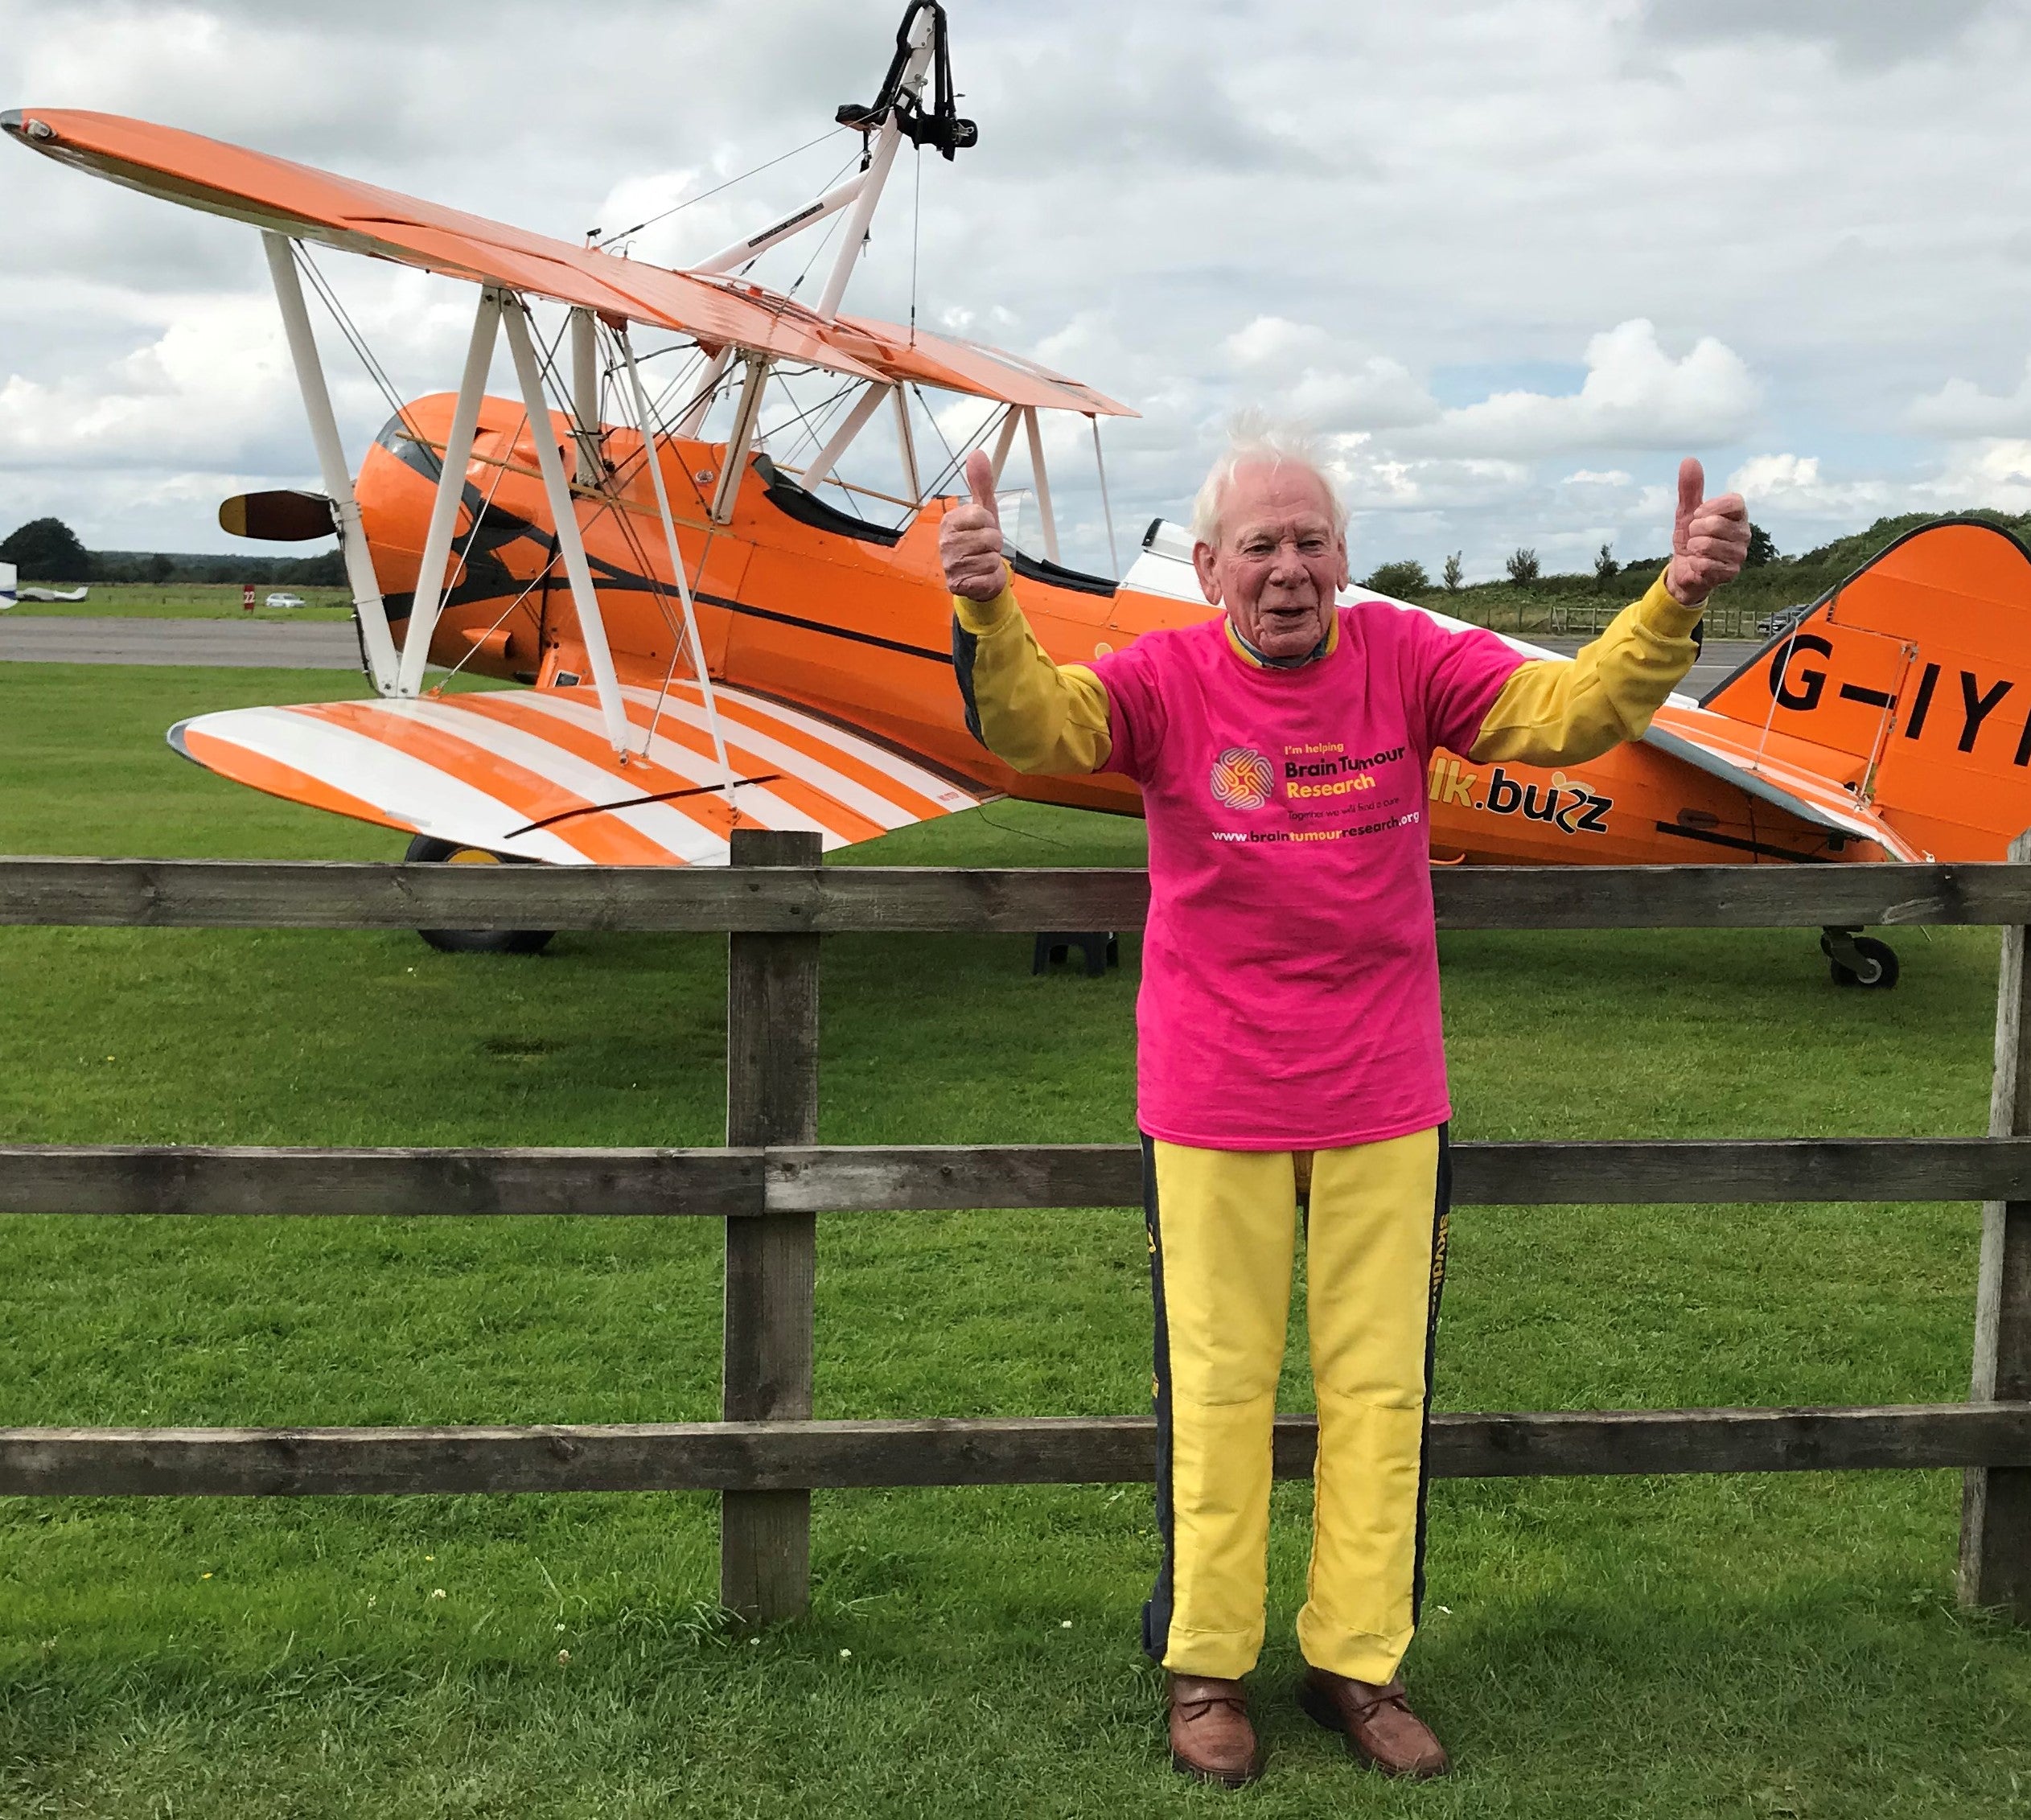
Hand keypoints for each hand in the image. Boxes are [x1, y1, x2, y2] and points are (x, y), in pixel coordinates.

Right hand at [942, 449, 1007, 601]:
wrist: (980, 576)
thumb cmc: (981, 541)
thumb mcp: (985, 511)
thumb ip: (981, 484)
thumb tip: (976, 453)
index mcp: (948, 522)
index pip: (981, 514)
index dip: (989, 522)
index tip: (983, 528)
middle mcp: (944, 543)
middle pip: (989, 536)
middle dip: (994, 543)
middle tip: (985, 547)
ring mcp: (950, 565)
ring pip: (991, 557)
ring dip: (993, 560)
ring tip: (983, 561)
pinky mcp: (958, 585)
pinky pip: (988, 576)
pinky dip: (990, 578)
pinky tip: (981, 576)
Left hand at [1665, 457, 1749, 607]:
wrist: (1685, 570)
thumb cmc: (1691, 537)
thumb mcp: (1686, 511)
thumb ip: (1690, 489)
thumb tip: (1689, 460)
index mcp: (1738, 515)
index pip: (1735, 502)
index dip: (1712, 506)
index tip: (1698, 513)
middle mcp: (1744, 533)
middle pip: (1717, 524)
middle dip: (1695, 529)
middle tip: (1693, 535)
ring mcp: (1739, 554)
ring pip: (1710, 545)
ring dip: (1694, 547)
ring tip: (1695, 549)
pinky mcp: (1731, 573)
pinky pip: (1707, 565)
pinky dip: (1695, 563)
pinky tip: (1697, 564)